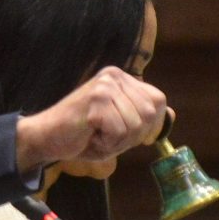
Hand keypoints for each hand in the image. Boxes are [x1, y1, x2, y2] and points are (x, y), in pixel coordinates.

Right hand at [15, 67, 166, 171]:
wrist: (46, 138)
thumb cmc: (82, 136)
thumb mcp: (120, 126)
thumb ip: (143, 119)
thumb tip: (172, 115)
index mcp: (121, 78)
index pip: (158, 100)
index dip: (151, 124)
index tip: (130, 135)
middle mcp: (114, 76)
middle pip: (150, 114)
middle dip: (132, 136)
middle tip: (106, 136)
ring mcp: (105, 86)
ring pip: (135, 125)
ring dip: (117, 142)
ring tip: (96, 135)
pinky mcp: (96, 101)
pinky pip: (118, 132)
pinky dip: (106, 144)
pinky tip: (89, 136)